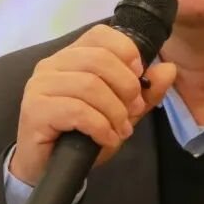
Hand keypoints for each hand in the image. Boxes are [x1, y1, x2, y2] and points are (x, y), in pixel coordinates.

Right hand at [10, 23, 177, 185]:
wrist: (47, 169)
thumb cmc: (81, 136)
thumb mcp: (120, 112)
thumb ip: (144, 92)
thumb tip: (169, 68)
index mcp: (70, 56)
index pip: (100, 34)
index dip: (126, 51)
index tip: (138, 77)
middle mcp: (51, 64)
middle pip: (99, 59)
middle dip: (126, 87)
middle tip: (133, 111)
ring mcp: (40, 86)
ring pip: (90, 85)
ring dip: (114, 112)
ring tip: (120, 130)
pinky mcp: (34, 109)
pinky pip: (77, 110)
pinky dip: (100, 127)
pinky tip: (106, 139)